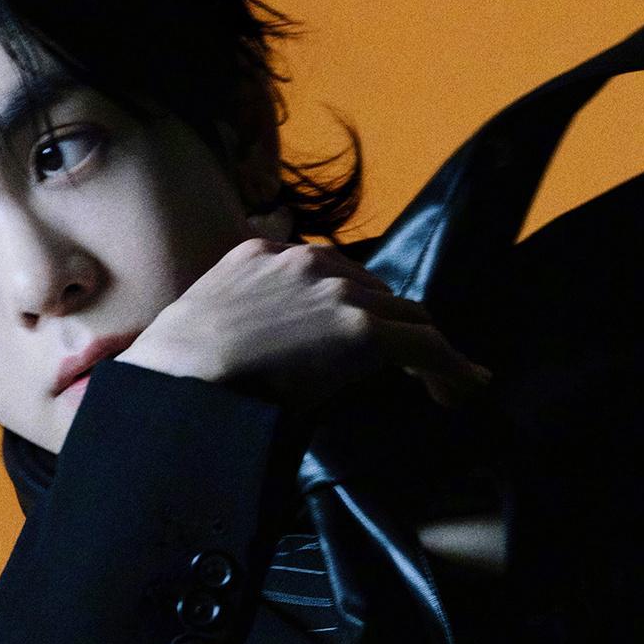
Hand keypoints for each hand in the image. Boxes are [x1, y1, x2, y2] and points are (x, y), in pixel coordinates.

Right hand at [117, 238, 493, 411]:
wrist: (178, 378)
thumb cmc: (180, 370)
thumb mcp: (210, 321)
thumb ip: (242, 317)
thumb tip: (263, 353)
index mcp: (265, 254)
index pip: (333, 275)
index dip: (361, 307)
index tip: (372, 334)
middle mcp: (306, 262)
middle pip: (377, 293)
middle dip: (398, 329)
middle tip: (416, 366)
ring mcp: (337, 293)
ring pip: (408, 316)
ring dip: (428, 351)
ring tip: (449, 385)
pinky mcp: (362, 329)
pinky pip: (425, 345)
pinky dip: (451, 368)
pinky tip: (466, 389)